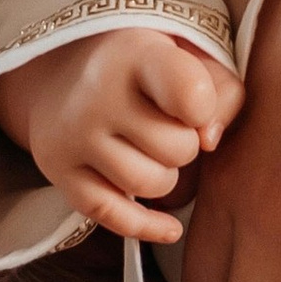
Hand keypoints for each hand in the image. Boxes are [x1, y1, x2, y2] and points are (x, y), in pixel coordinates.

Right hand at [0, 31, 240, 247]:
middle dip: (185, 145)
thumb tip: (210, 141)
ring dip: (165, 177)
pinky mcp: (58, 170)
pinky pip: (111, 216)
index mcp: (137, 54)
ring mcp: (73, 135)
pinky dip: (145, 226)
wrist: (63, 69)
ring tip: (152, 152)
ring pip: (149, 184)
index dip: (205, 109)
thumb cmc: (145, 66)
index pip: (190, 94)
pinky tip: (170, 227)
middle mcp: (98, 93)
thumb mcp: (189, 54)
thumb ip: (221, 90)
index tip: (193, 104)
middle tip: (169, 128)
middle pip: (176, 149)